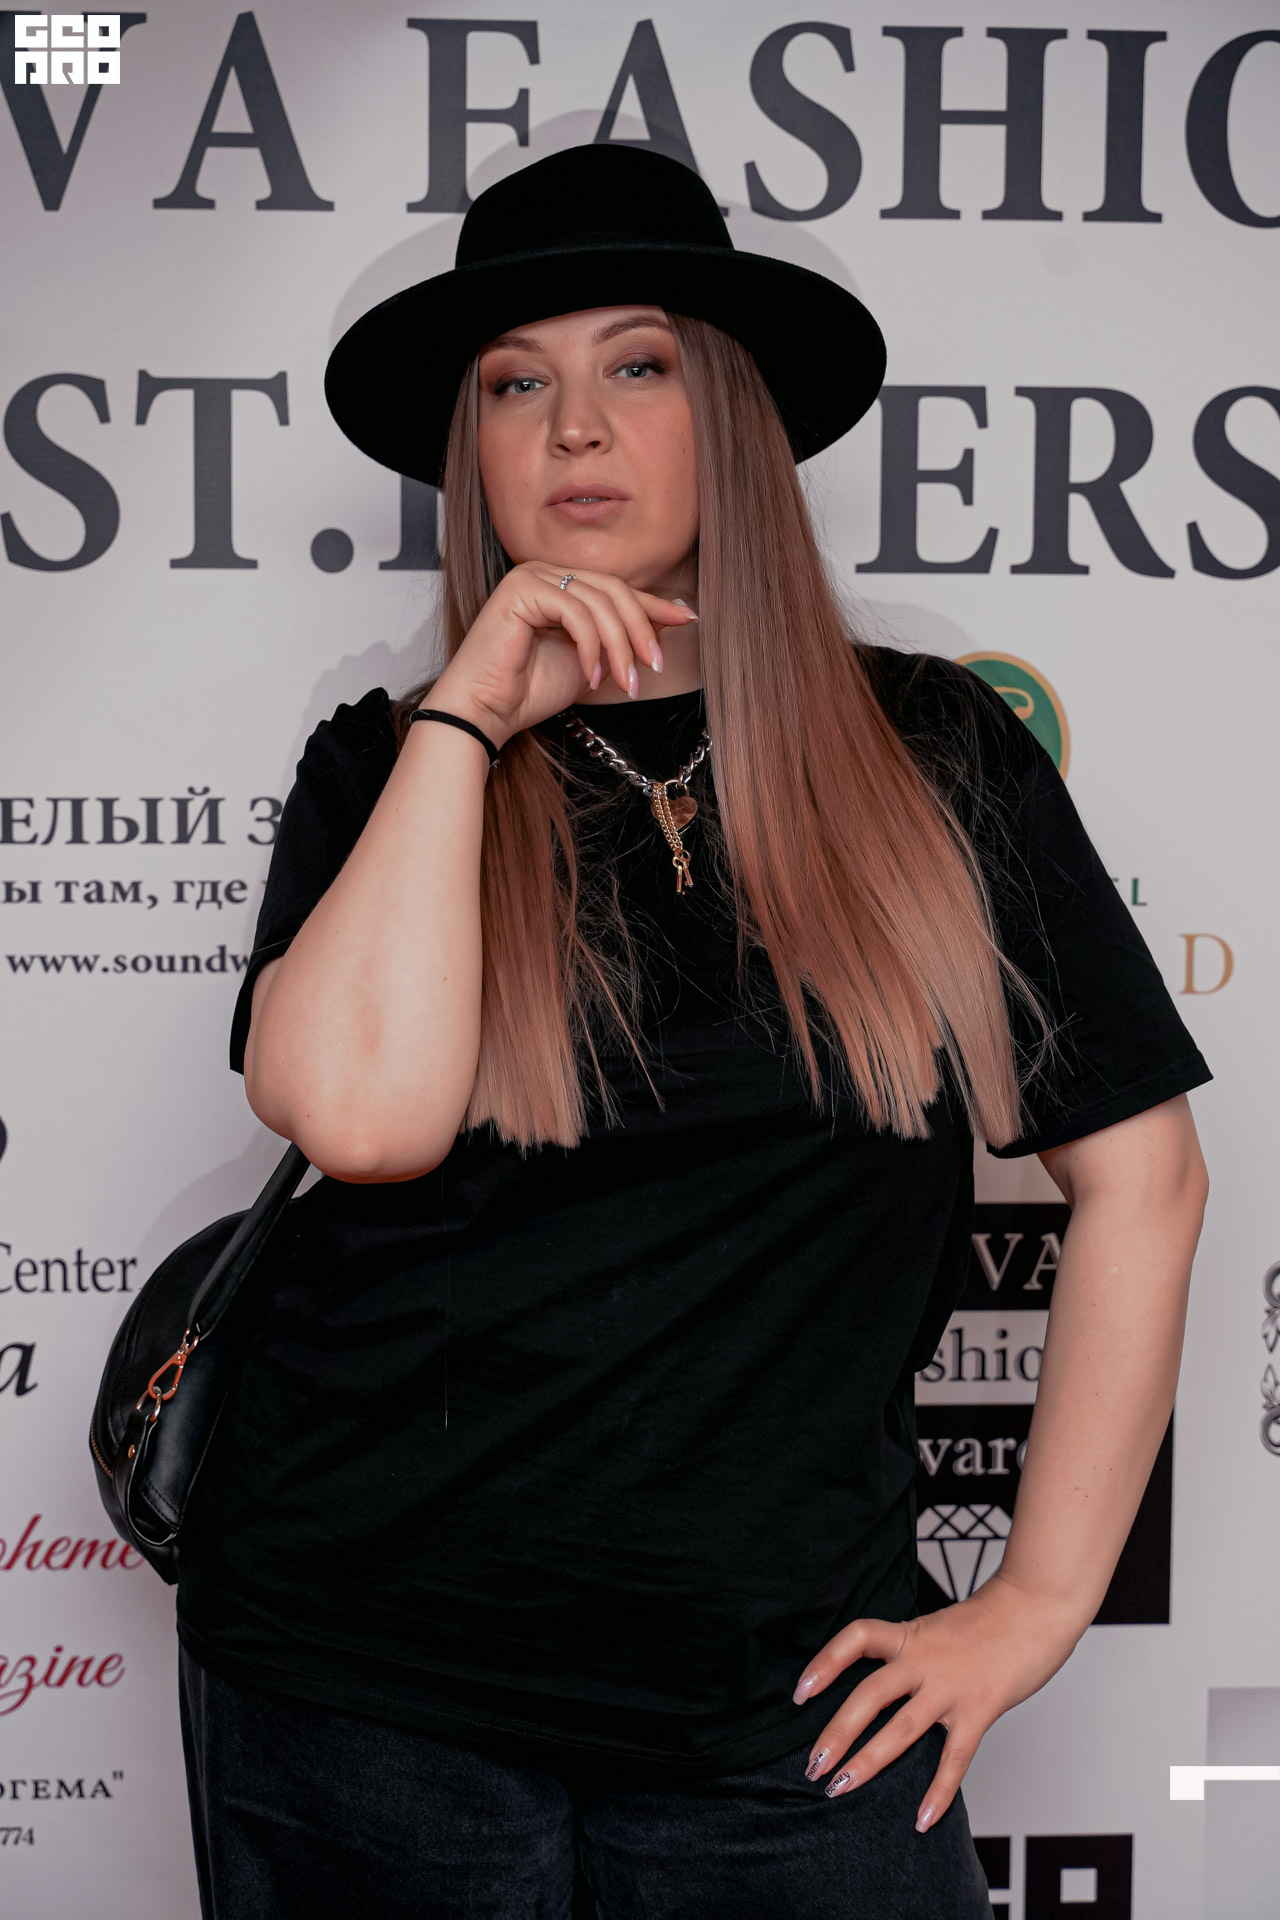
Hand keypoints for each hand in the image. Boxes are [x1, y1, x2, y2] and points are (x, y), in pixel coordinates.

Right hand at [427, 561, 696, 750]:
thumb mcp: (593, 661)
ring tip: (625, 683)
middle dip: (641, 629)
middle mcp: (546, 574)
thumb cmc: (529, 691)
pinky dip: (592, 646)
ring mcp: (532, 577)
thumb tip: (672, 617)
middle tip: (655, 665)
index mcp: (560, 585)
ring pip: (599, 601)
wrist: (486, 713)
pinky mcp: (521, 590)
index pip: (617, 588)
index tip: (689, 619)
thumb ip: (622, 636)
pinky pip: (575, 611)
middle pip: (614, 589)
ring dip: (620, 647)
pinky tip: (592, 676)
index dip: (654, 605)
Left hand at [793, 1573, 1085, 1829]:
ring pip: (901, 1729)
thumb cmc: (990, 1620)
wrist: (1035, 1608)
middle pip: (868, 1695)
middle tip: (813, 1764)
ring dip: (868, 1762)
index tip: (801, 1691)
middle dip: (836, 1733)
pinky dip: (938, 1793)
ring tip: (840, 1788)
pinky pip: (954, 1758)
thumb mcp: (938, 1628)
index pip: (857, 1639)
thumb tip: (888, 1682)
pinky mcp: (980, 1710)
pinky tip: (923, 1820)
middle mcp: (924, 1660)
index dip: (825, 1663)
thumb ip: (913, 1654)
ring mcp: (951, 1687)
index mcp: (910, 1635)